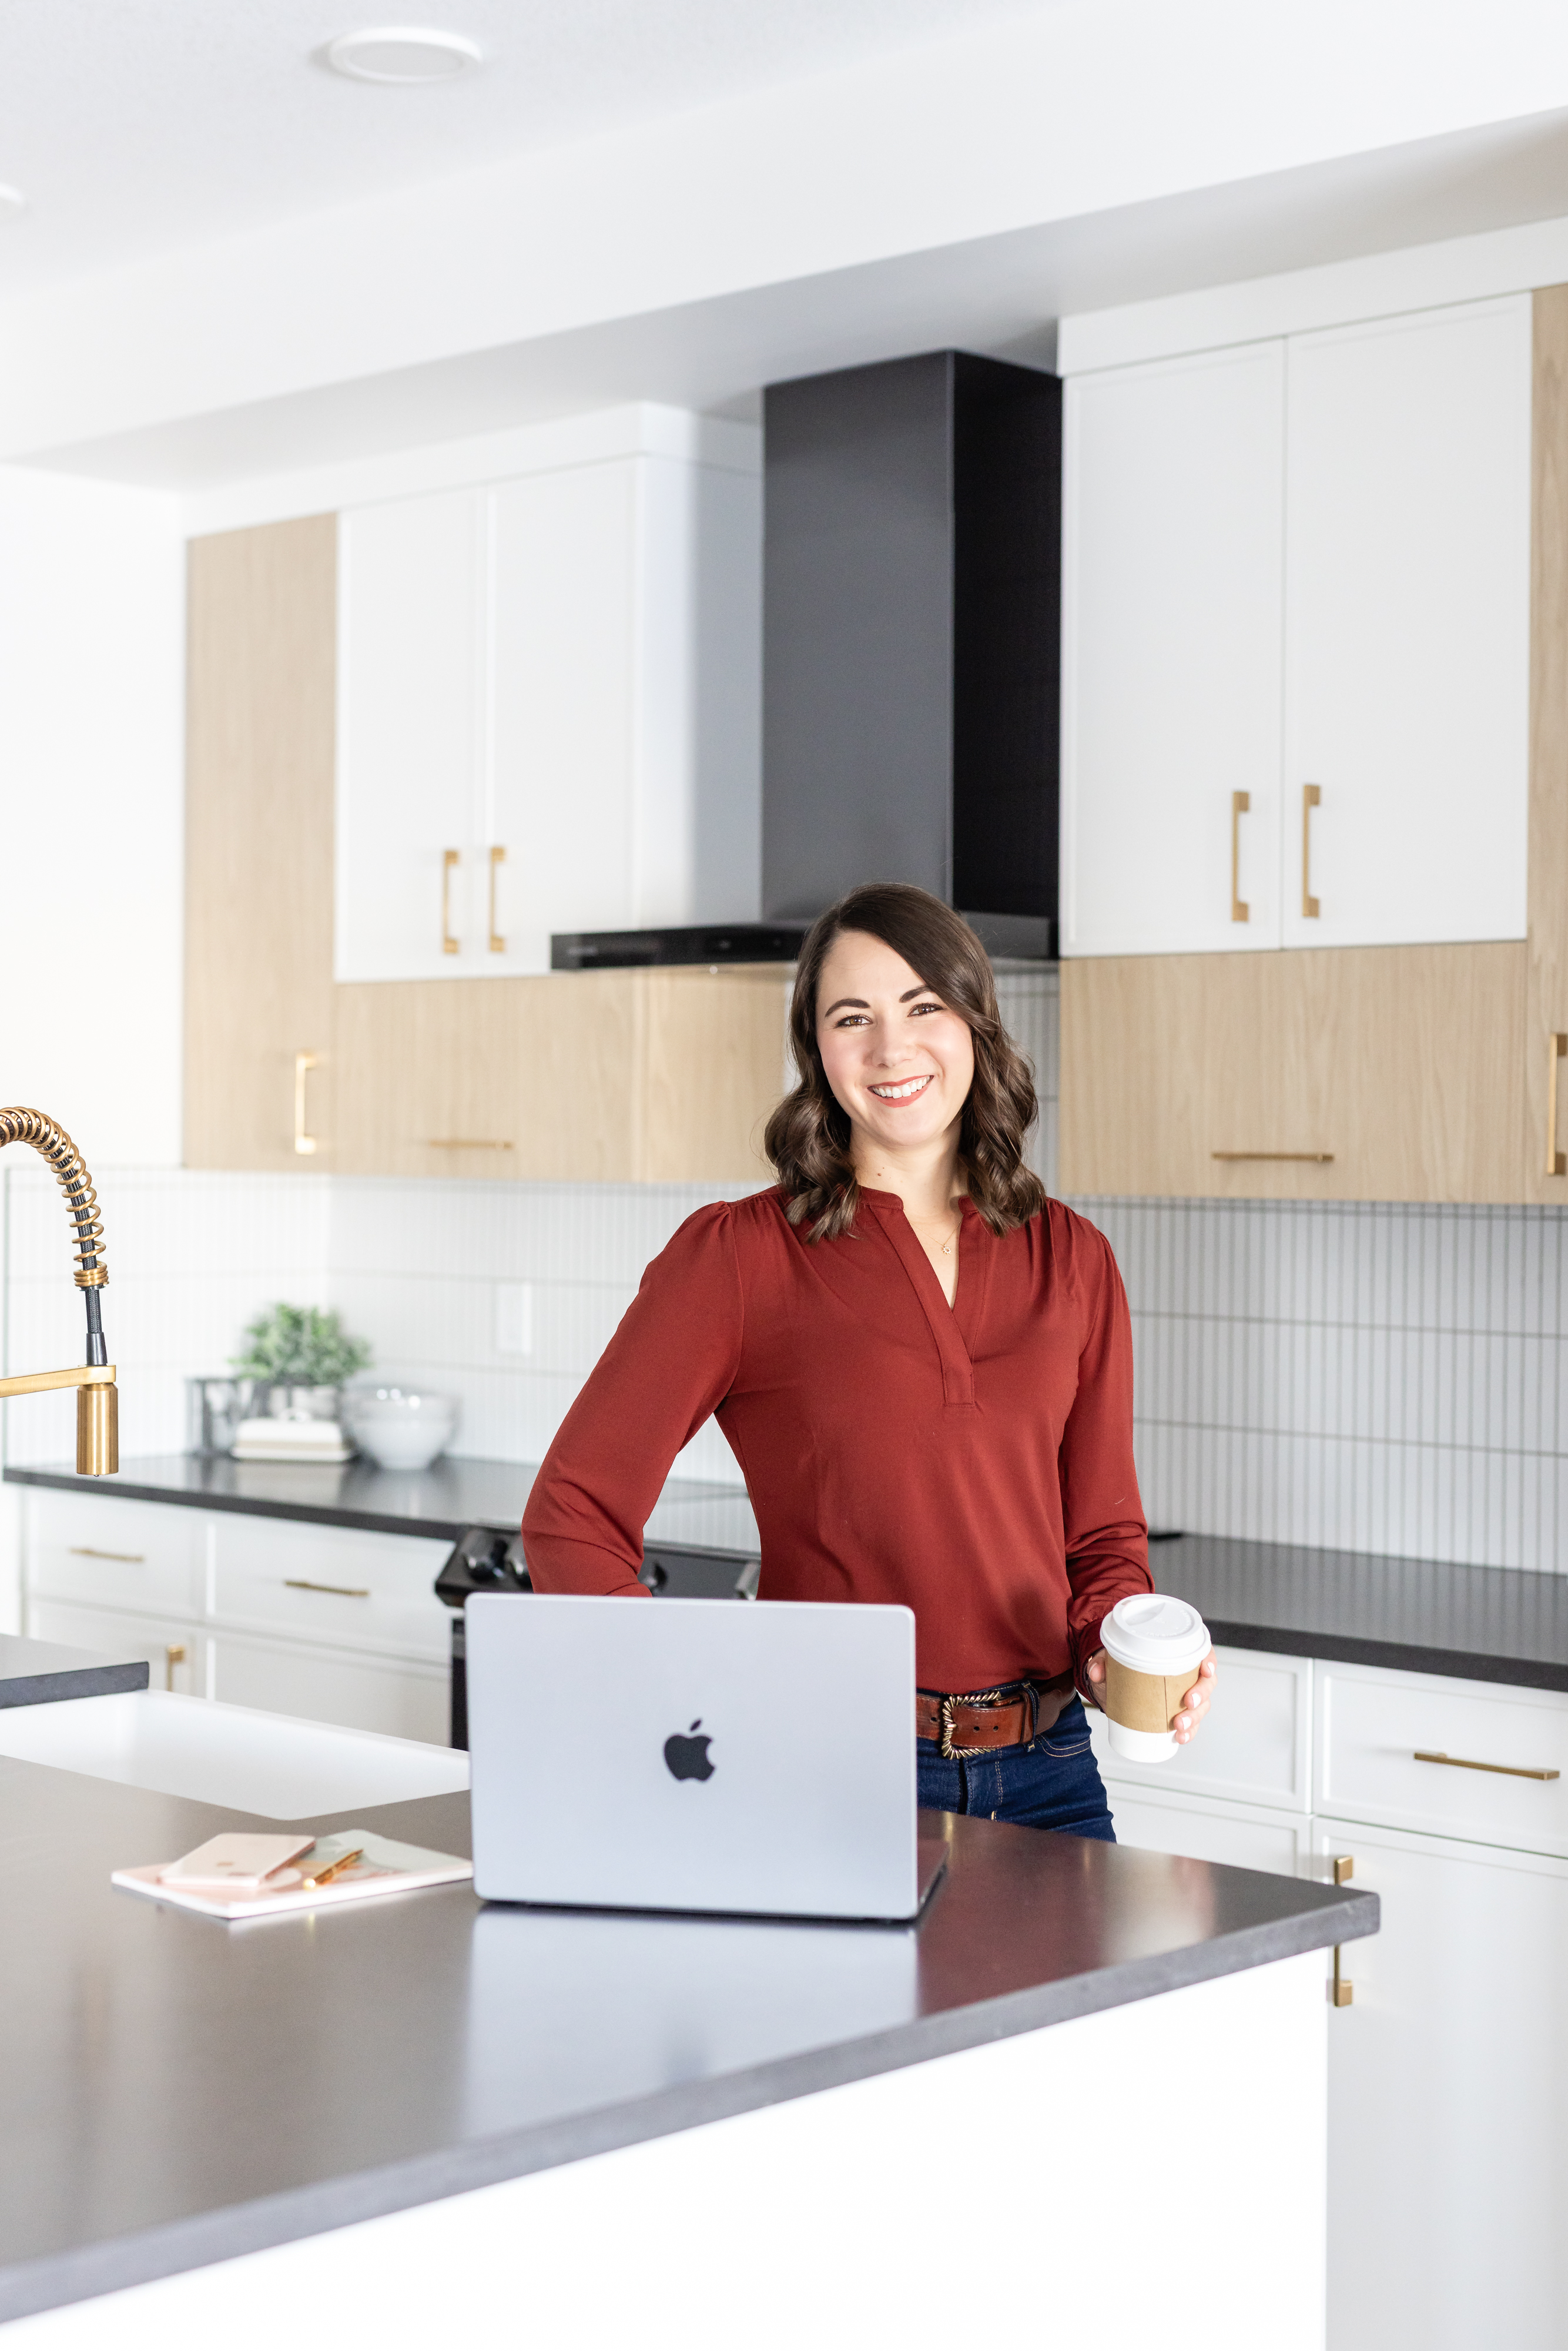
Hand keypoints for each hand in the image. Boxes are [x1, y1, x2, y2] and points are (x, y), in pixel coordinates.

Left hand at [1085, 1647, 1217, 1745]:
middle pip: (1207, 1683)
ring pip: (1201, 1707)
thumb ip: (1103, 1662)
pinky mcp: (1179, 1713)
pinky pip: (1191, 1724)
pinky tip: (1179, 1738)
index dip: (1209, 1662)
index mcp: (1179, 1654)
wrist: (1116, 1685)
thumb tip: (1096, 1672)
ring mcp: (1186, 1695)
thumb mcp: (1112, 1659)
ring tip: (1179, 1727)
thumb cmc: (1124, 1665)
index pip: (1204, 1653)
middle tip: (1187, 1703)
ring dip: (1194, 1718)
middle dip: (1201, 1695)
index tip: (1205, 1670)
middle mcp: (1188, 1675)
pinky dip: (1188, 1733)